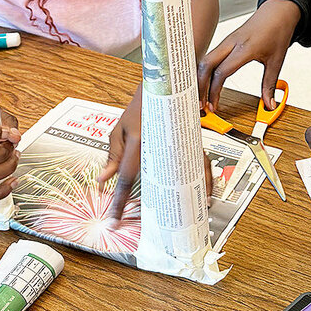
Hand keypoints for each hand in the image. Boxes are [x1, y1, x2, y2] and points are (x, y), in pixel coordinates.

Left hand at [97, 85, 214, 227]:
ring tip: (193, 215)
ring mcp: (180, 144)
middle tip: (157, 226)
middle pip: (162, 184)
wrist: (163, 84)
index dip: (118, 201)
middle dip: (159, 207)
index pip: (125, 178)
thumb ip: (113, 156)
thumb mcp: (119, 129)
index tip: (113, 221)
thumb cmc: (140, 106)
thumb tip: (104, 180)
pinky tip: (207, 195)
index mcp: (139, 142)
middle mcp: (162, 145)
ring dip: (192, 196)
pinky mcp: (192, 142)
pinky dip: (206, 181)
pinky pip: (201, 165)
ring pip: (188, 175)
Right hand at [198, 0, 299, 111]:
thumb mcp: (277, 61)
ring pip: (204, 60)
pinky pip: (210, 56)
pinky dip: (204, 71)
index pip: (222, 71)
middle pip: (206, 65)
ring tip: (201, 96)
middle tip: (201, 104)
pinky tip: (205, 82)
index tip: (214, 105)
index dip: (214, 90)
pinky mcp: (225, 41)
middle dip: (200, 86)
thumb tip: (269, 104)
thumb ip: (270, 84)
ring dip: (200, 78)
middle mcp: (231, 43)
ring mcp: (226, 41)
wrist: (277, 11)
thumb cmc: (277, 31)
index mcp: (244, 48)